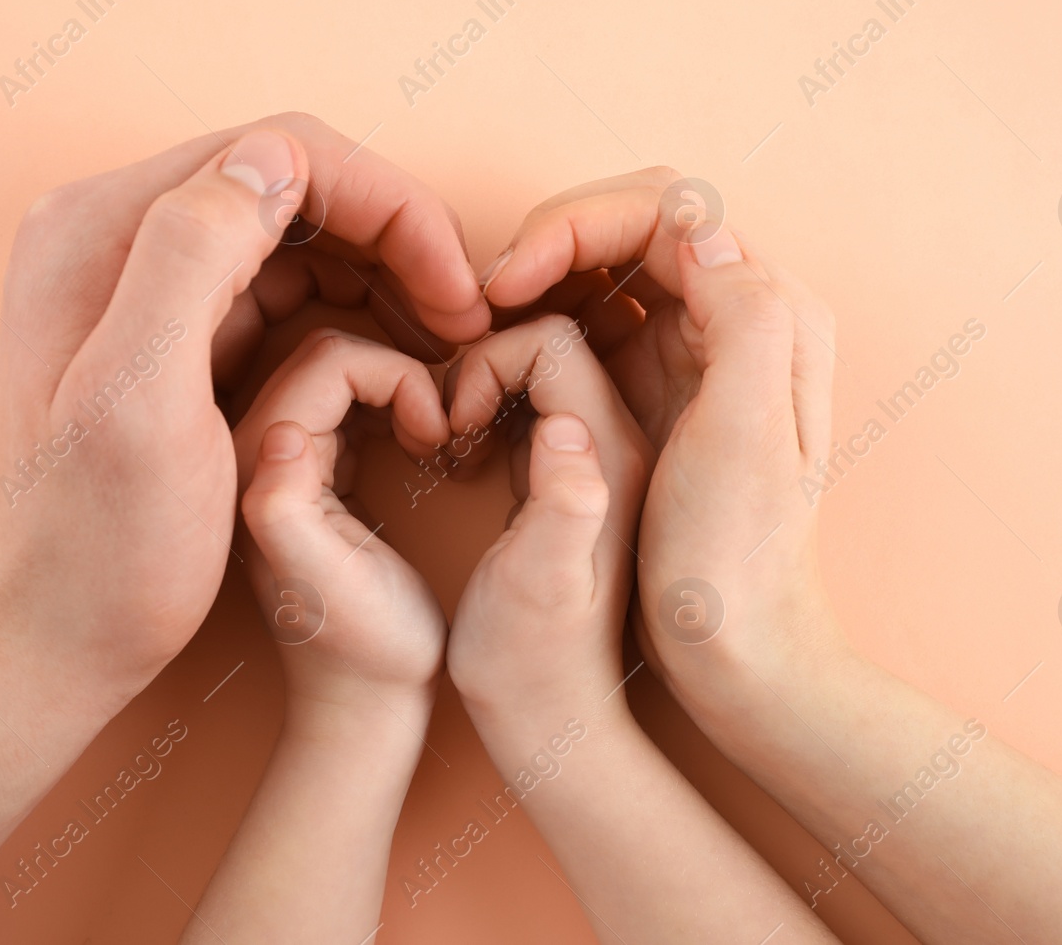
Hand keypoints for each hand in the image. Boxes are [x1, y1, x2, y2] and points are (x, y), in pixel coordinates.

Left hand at [0, 113, 487, 704]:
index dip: (389, 207)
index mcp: (101, 232)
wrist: (39, 647)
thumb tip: (274, 158)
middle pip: (293, 186)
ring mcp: (138, 287)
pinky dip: (349, 307)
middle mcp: (113, 238)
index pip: (281, 155)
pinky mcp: (166, 338)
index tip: (458, 294)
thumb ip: (191, 257)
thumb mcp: (138, 405)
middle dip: (396, 238)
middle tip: (466, 321)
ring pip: (293, 236)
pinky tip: (396, 352)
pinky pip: (277, 289)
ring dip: (381, 272)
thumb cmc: (90, 553)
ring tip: (445, 340)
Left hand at [236, 328, 451, 712]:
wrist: (366, 701)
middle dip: (401, 372)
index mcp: (256, 465)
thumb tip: (282, 431)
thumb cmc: (368, 649)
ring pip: (343, 370)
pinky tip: (421, 445)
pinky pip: (350, 398)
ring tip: (434, 438)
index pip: (328, 359)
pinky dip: (395, 402)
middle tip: (440, 432)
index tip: (437, 433)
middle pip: (331, 353)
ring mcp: (281, 458)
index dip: (400, 377)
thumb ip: (285, 507)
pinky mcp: (311, 468)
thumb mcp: (328, 583)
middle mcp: (255, 451)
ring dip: (400, 385)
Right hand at [443, 315, 651, 726]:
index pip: (556, 340)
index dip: (487, 361)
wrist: (555, 722)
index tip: (450, 422)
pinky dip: (490, 411)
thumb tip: (561, 426)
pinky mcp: (574, 479)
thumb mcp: (540, 588)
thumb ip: (562, 503)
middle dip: (482, 364)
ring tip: (450, 444)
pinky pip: (533, 405)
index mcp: (611, 456)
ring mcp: (598, 462)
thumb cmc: (531, 664)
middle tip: (445, 429)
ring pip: (541, 369)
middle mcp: (616, 448)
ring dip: (483, 386)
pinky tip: (464, 462)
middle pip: (552, 339)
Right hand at [479, 169, 844, 714]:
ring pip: (605, 268)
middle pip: (630, 225)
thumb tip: (698, 227)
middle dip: (550, 243)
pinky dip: (540, 320)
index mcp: (767, 313)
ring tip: (483, 328)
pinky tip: (502, 360)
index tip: (507, 283)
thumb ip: (742, 316)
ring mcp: (691, 351)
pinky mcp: (655, 387)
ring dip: (540, 277)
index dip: (575, 225)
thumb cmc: (735, 555)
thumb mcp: (746, 435)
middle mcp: (734, 316)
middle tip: (485, 300)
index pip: (666, 209)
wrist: (732, 647)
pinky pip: (591, 319)